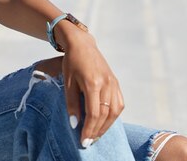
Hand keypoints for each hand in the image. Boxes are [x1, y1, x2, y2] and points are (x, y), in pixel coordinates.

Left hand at [60, 29, 124, 147]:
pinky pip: (119, 103)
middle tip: (89, 142)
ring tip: (96, 135)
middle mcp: (106, 84)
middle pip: (105, 115)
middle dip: (97, 131)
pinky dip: (113, 116)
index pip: (93, 113)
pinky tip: (105, 122)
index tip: (83, 141)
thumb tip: (75, 124)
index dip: (89, 129)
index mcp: (93, 83)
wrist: (82, 45)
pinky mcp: (116, 82)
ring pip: (115, 111)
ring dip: (106, 126)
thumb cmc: (71, 63)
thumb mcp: (67, 82)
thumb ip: (72, 104)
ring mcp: (113, 83)